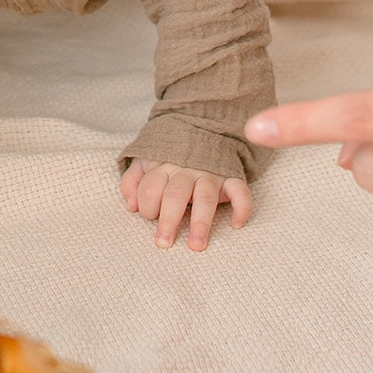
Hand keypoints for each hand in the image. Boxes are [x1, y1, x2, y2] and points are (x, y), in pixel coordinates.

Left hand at [119, 159, 251, 251]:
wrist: (203, 126)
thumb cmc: (170, 154)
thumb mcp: (145, 160)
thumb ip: (133, 181)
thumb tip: (130, 206)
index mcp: (162, 165)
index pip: (149, 188)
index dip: (146, 206)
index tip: (150, 218)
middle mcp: (186, 169)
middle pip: (175, 195)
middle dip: (168, 220)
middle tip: (164, 243)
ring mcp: (210, 173)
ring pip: (205, 198)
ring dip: (200, 223)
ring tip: (196, 245)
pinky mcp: (231, 176)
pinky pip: (240, 191)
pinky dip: (241, 207)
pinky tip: (236, 224)